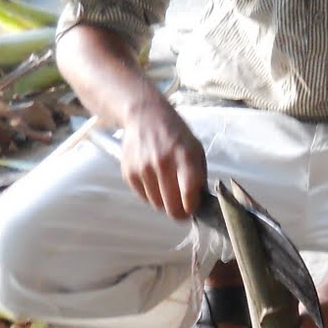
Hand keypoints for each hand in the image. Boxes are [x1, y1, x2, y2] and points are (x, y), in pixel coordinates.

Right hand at [119, 102, 206, 219]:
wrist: (145, 116)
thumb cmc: (175, 134)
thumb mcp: (196, 149)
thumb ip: (199, 176)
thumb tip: (198, 203)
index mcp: (184, 157)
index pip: (188, 195)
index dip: (191, 208)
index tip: (192, 209)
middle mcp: (163, 163)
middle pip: (171, 206)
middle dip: (178, 211)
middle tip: (180, 206)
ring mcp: (143, 168)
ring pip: (157, 205)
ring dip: (164, 202)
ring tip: (166, 186)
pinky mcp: (129, 172)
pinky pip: (143, 197)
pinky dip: (150, 194)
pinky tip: (153, 179)